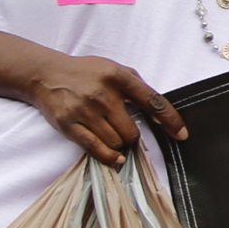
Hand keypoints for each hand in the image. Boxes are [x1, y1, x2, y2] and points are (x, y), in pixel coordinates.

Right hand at [24, 53, 185, 166]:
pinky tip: (115, 157)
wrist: (47, 74)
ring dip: (119, 144)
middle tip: (126, 131)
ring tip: (112, 134)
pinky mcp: (67, 124)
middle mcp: (103, 95)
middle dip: (133, 136)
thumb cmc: (87, 72)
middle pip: (132, 131)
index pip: (154, 102)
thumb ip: (140, 89)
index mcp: (120, 78)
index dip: (171, 120)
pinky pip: (94, 148)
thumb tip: (161, 114)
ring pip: (115, 142)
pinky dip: (108, 156)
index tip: (181, 134)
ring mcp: (84, 110)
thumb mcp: (117, 70)